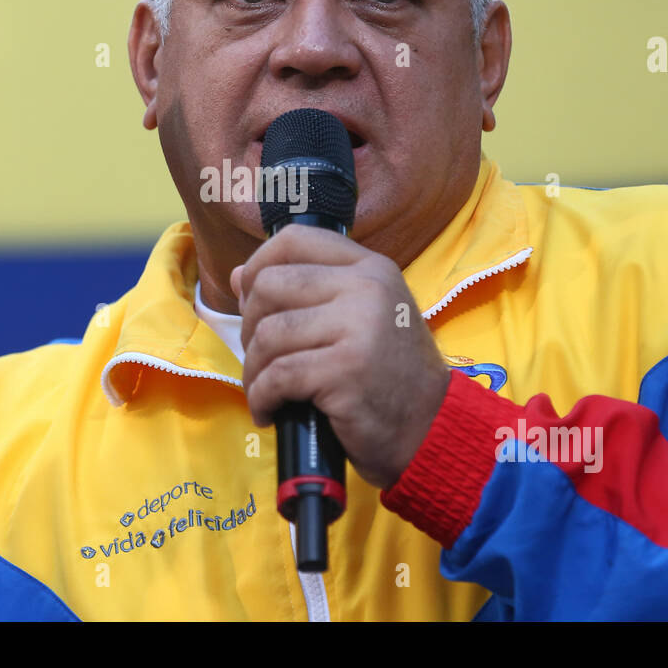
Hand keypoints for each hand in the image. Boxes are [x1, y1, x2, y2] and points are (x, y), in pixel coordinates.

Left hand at [232, 224, 450, 489]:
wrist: (430, 428)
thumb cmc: (387, 374)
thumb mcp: (358, 318)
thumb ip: (305, 292)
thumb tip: (238, 276)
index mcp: (370, 268)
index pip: (294, 240)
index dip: (258, 265)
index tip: (250, 299)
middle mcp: (366, 289)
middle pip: (270, 286)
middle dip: (250, 326)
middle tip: (261, 357)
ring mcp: (358, 328)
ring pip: (269, 334)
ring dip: (254, 369)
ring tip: (264, 391)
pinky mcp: (345, 371)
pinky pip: (277, 375)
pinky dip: (261, 397)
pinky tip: (269, 411)